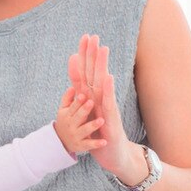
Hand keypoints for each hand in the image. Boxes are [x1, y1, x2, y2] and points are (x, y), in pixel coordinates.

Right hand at [55, 87, 107, 153]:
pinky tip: (104, 142)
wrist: (61, 142)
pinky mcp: (81, 146)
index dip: (78, 101)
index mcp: (67, 115)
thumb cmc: (66, 121)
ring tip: (101, 120)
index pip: (73, 107)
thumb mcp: (64, 110)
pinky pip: (89, 144)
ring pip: (85, 130)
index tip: (84, 95)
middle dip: (84, 110)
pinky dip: (96, 144)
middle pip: (78, 117)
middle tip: (92, 102)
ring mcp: (76, 136)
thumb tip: (72, 87)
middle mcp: (71, 125)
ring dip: (92, 125)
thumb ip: (67, 98)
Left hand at [67, 34, 135, 174]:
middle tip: (93, 35)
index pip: (85, 73)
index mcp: (92, 97)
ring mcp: (107, 108)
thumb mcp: (86, 113)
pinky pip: (109, 103)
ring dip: (102, 66)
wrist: (114, 156)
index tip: (84, 37)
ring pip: (103, 83)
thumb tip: (76, 82)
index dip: (83, 56)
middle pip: (94, 72)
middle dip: (92, 54)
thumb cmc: (101, 134)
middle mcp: (100, 99)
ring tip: (102, 49)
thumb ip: (81, 97)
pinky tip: (108, 77)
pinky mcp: (112, 119)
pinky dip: (108, 90)